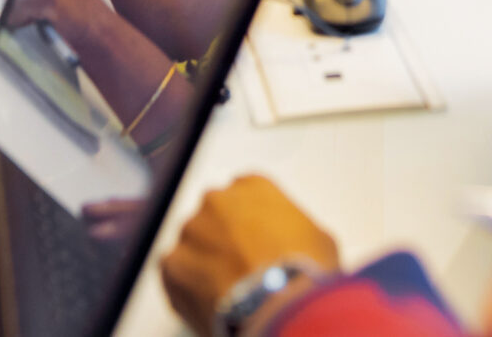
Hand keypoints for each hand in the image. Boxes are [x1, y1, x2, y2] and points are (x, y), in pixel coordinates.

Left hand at [160, 174, 342, 335]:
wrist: (282, 304)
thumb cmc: (304, 270)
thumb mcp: (319, 238)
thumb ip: (294, 229)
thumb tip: (296, 247)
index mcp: (253, 186)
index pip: (243, 191)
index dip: (249, 218)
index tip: (254, 236)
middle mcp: (217, 201)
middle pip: (214, 216)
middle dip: (223, 238)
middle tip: (240, 266)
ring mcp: (191, 232)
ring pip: (192, 245)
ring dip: (204, 262)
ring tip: (226, 290)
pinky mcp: (173, 266)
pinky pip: (174, 274)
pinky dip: (187, 288)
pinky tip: (210, 302)